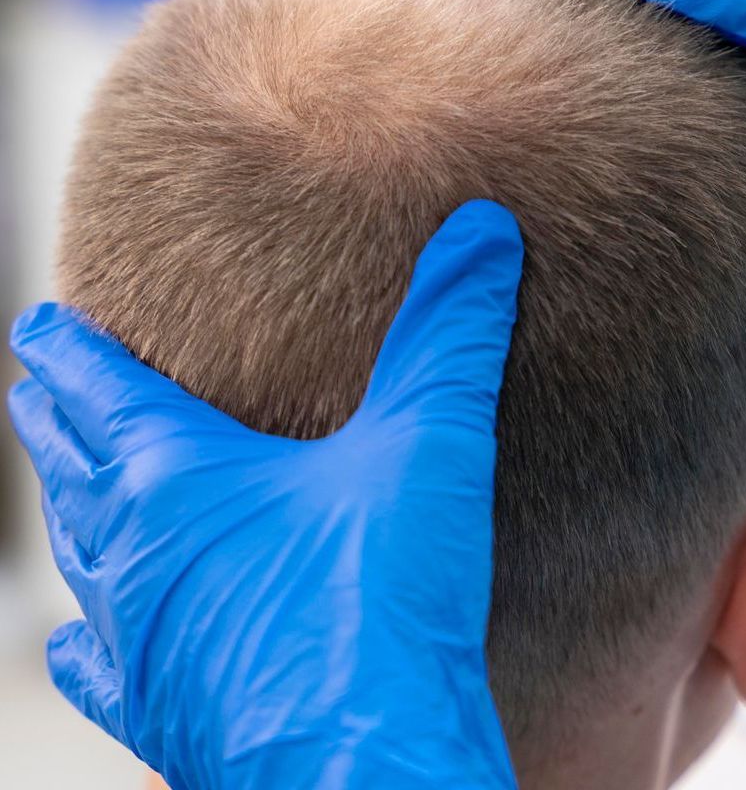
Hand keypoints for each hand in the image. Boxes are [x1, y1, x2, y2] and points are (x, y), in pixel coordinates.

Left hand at [8, 200, 522, 789]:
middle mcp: (134, 557)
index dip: (67, 350)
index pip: (98, 390)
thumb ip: (450, 331)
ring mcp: (141, 640)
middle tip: (36, 389)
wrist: (368, 774)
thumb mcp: (427, 447)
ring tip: (65, 483)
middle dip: (57, 420)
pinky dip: (85, 641)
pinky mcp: (163, 712)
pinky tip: (75, 644)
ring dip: (70, 508)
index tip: (40, 325)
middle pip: (72, 466)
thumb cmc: (383, 608)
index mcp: (174, 481)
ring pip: (82, 556)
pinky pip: (99, 668)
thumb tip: (481, 229)